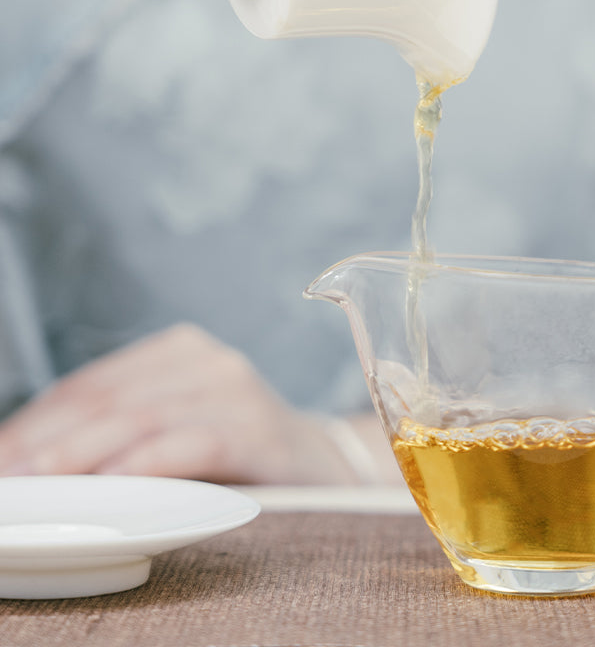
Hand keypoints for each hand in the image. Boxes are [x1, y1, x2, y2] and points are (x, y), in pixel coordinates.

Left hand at [0, 324, 400, 484]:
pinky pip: (195, 441)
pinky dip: (149, 461)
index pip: (91, 383)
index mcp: (179, 351)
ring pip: (144, 416)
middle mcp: (207, 360)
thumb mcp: (175, 428)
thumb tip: (28, 461)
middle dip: (48, 439)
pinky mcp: (261, 428)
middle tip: (7, 476)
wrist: (324, 463)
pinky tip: (116, 482)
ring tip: (39, 481)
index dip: (36, 420)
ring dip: (83, 452)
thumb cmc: (236, 451)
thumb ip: (118, 434)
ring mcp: (237, 389)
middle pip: (110, 398)